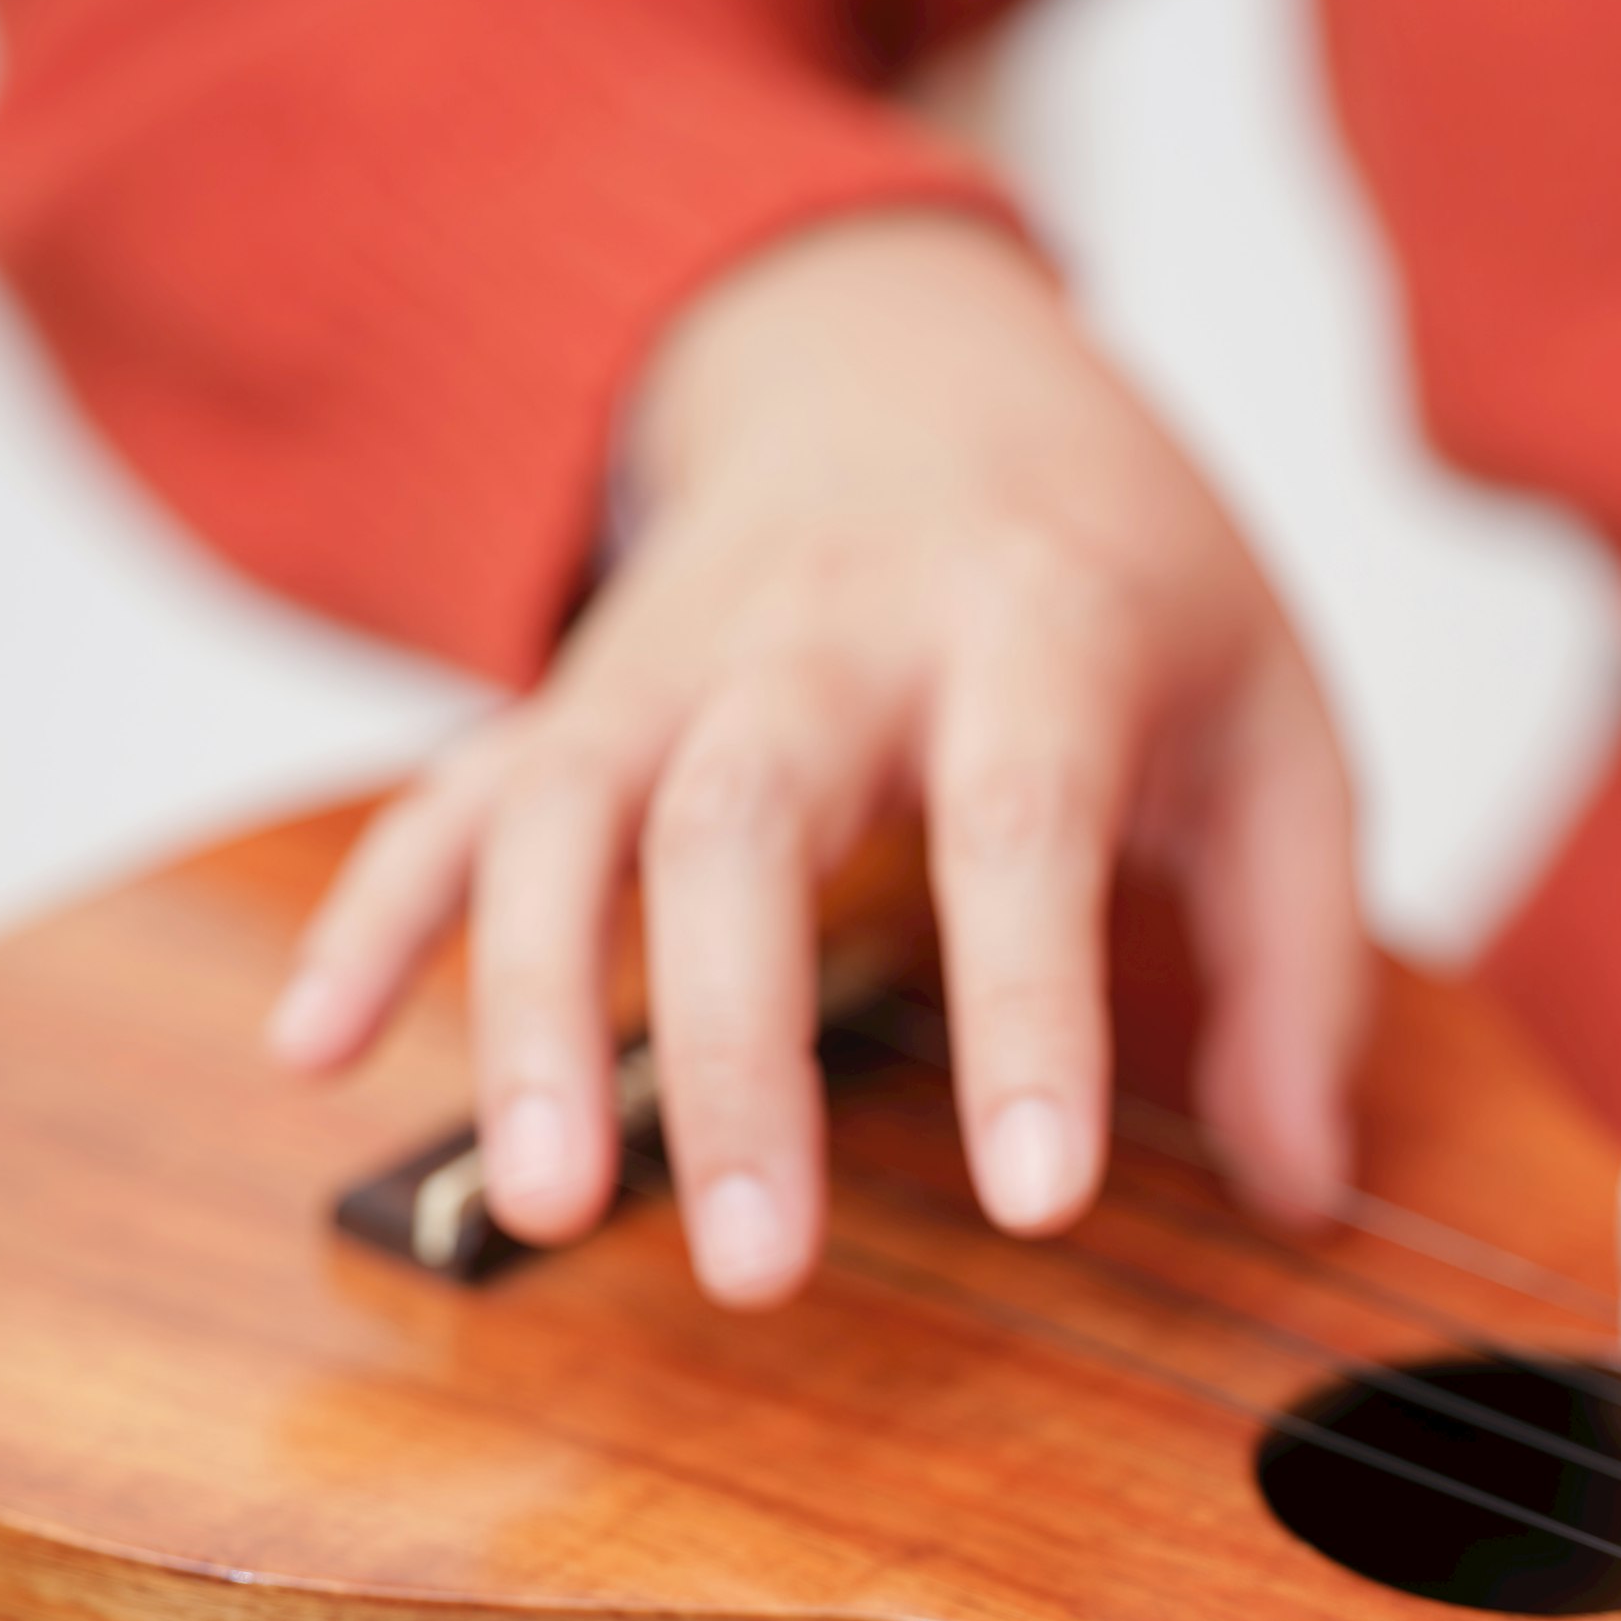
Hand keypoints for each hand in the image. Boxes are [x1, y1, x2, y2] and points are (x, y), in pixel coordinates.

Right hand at [265, 210, 1361, 1304]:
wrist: (907, 350)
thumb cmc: (1114, 571)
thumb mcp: (1273, 725)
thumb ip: (1297, 962)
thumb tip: (1305, 1190)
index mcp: (1037, 622)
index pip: (1022, 821)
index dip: (1026, 1013)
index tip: (1035, 1204)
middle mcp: (830, 629)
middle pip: (744, 823)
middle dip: (734, 1052)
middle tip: (757, 1270)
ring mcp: (672, 656)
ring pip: (565, 815)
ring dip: (530, 1011)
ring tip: (544, 1205)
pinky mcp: (568, 694)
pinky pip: (444, 797)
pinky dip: (368, 919)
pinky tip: (315, 1052)